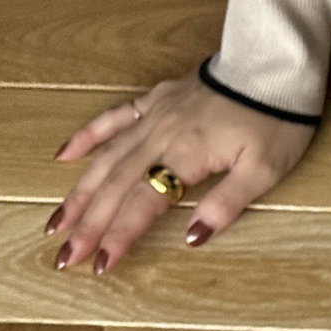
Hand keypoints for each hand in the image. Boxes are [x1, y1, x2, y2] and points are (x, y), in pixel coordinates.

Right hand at [44, 74, 315, 273]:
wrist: (272, 65)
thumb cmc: (275, 121)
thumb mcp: (263, 172)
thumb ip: (226, 204)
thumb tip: (192, 238)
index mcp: (185, 155)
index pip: (142, 204)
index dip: (119, 236)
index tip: (98, 265)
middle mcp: (159, 135)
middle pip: (114, 186)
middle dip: (87, 225)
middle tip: (62, 257)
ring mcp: (153, 116)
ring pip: (105, 157)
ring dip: (78, 192)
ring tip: (55, 222)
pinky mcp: (154, 100)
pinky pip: (112, 118)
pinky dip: (86, 137)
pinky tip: (63, 157)